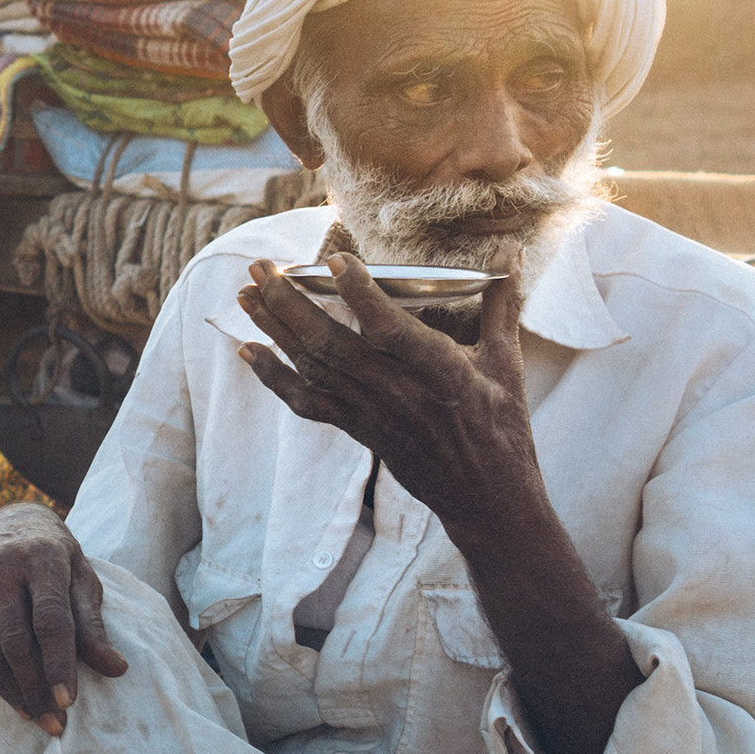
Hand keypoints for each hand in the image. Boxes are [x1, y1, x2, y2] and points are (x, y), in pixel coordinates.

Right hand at [0, 503, 127, 734]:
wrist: (5, 524)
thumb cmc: (55, 559)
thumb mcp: (82, 580)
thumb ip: (93, 625)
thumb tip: (116, 669)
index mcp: (42, 557)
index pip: (49, 619)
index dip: (59, 664)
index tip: (69, 702)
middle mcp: (1, 566)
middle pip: (16, 641)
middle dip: (37, 688)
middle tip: (56, 723)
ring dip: (16, 691)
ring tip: (40, 718)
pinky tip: (17, 700)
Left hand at [235, 256, 540, 523]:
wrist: (483, 496)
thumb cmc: (501, 426)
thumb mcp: (507, 365)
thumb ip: (501, 307)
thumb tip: (509, 256)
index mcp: (440, 372)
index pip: (390, 329)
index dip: (359, 294)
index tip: (334, 260)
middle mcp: (398, 392)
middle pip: (331, 344)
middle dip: (289, 303)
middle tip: (261, 266)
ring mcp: (371, 413)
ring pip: (312, 367)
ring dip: (274, 329)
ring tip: (245, 293)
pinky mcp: (356, 428)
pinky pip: (305, 402)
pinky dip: (273, 376)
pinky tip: (248, 350)